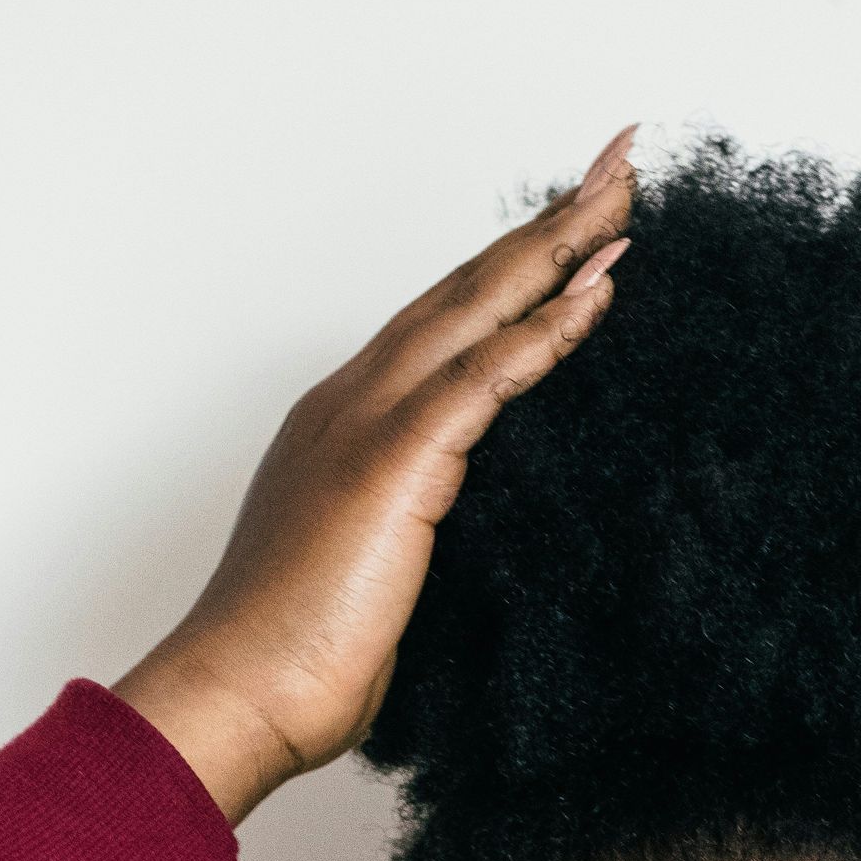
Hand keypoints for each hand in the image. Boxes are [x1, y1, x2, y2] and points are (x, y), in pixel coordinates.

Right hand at [113, 124, 637, 823]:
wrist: (238, 699)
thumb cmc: (294, 664)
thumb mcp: (373, 584)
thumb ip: (413, 540)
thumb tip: (454, 550)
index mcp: (344, 430)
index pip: (441, 331)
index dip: (507, 277)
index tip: (572, 235)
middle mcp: (351, 405)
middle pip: (463, 290)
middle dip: (545, 223)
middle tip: (615, 161)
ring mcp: (367, 424)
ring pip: (476, 307)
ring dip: (556, 244)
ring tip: (622, 190)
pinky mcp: (392, 461)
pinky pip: (486, 374)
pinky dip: (546, 327)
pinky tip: (600, 285)